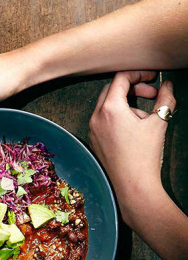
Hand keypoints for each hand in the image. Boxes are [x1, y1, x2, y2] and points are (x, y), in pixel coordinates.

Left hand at [88, 71, 174, 221]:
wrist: (133, 186)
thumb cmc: (144, 156)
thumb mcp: (159, 122)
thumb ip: (165, 99)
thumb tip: (168, 86)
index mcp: (110, 109)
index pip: (121, 78)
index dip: (139, 73)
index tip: (153, 77)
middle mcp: (96, 117)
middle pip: (112, 89)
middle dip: (133, 87)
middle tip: (151, 94)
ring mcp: (92, 130)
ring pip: (108, 105)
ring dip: (127, 103)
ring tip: (145, 117)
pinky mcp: (94, 140)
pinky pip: (104, 120)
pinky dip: (118, 116)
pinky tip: (134, 129)